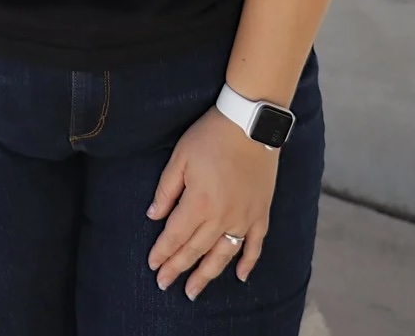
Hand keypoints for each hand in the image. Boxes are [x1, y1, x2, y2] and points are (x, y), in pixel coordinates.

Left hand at [146, 104, 279, 300]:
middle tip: (164, 284)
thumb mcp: (180, 157)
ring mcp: (244, 217)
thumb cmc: (211, 136)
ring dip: (207, 274)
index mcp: (199, 202)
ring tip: (193, 291)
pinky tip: (241, 277)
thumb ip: (166, 190)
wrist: (250, 123)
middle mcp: (222, 217)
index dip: (162, 252)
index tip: (153, 266)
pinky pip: (255, 245)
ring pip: (223, 255)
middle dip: (178, 268)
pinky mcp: (261, 213)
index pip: (176, 235)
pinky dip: (248, 262)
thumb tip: (153, 216)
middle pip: (196, 249)